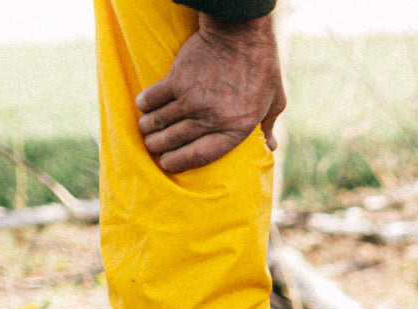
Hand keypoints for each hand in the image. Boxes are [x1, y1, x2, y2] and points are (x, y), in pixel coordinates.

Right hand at [136, 13, 284, 173]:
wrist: (240, 35)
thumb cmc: (261, 69)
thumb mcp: (275, 101)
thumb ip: (268, 126)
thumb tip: (271, 147)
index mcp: (237, 129)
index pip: (201, 156)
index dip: (179, 163)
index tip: (167, 165)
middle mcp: (212, 118)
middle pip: (175, 140)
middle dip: (158, 147)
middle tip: (152, 147)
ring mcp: (193, 99)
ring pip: (160, 121)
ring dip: (148, 128)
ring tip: (145, 130)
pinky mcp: (177, 80)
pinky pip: (153, 98)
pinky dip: (145, 104)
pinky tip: (143, 107)